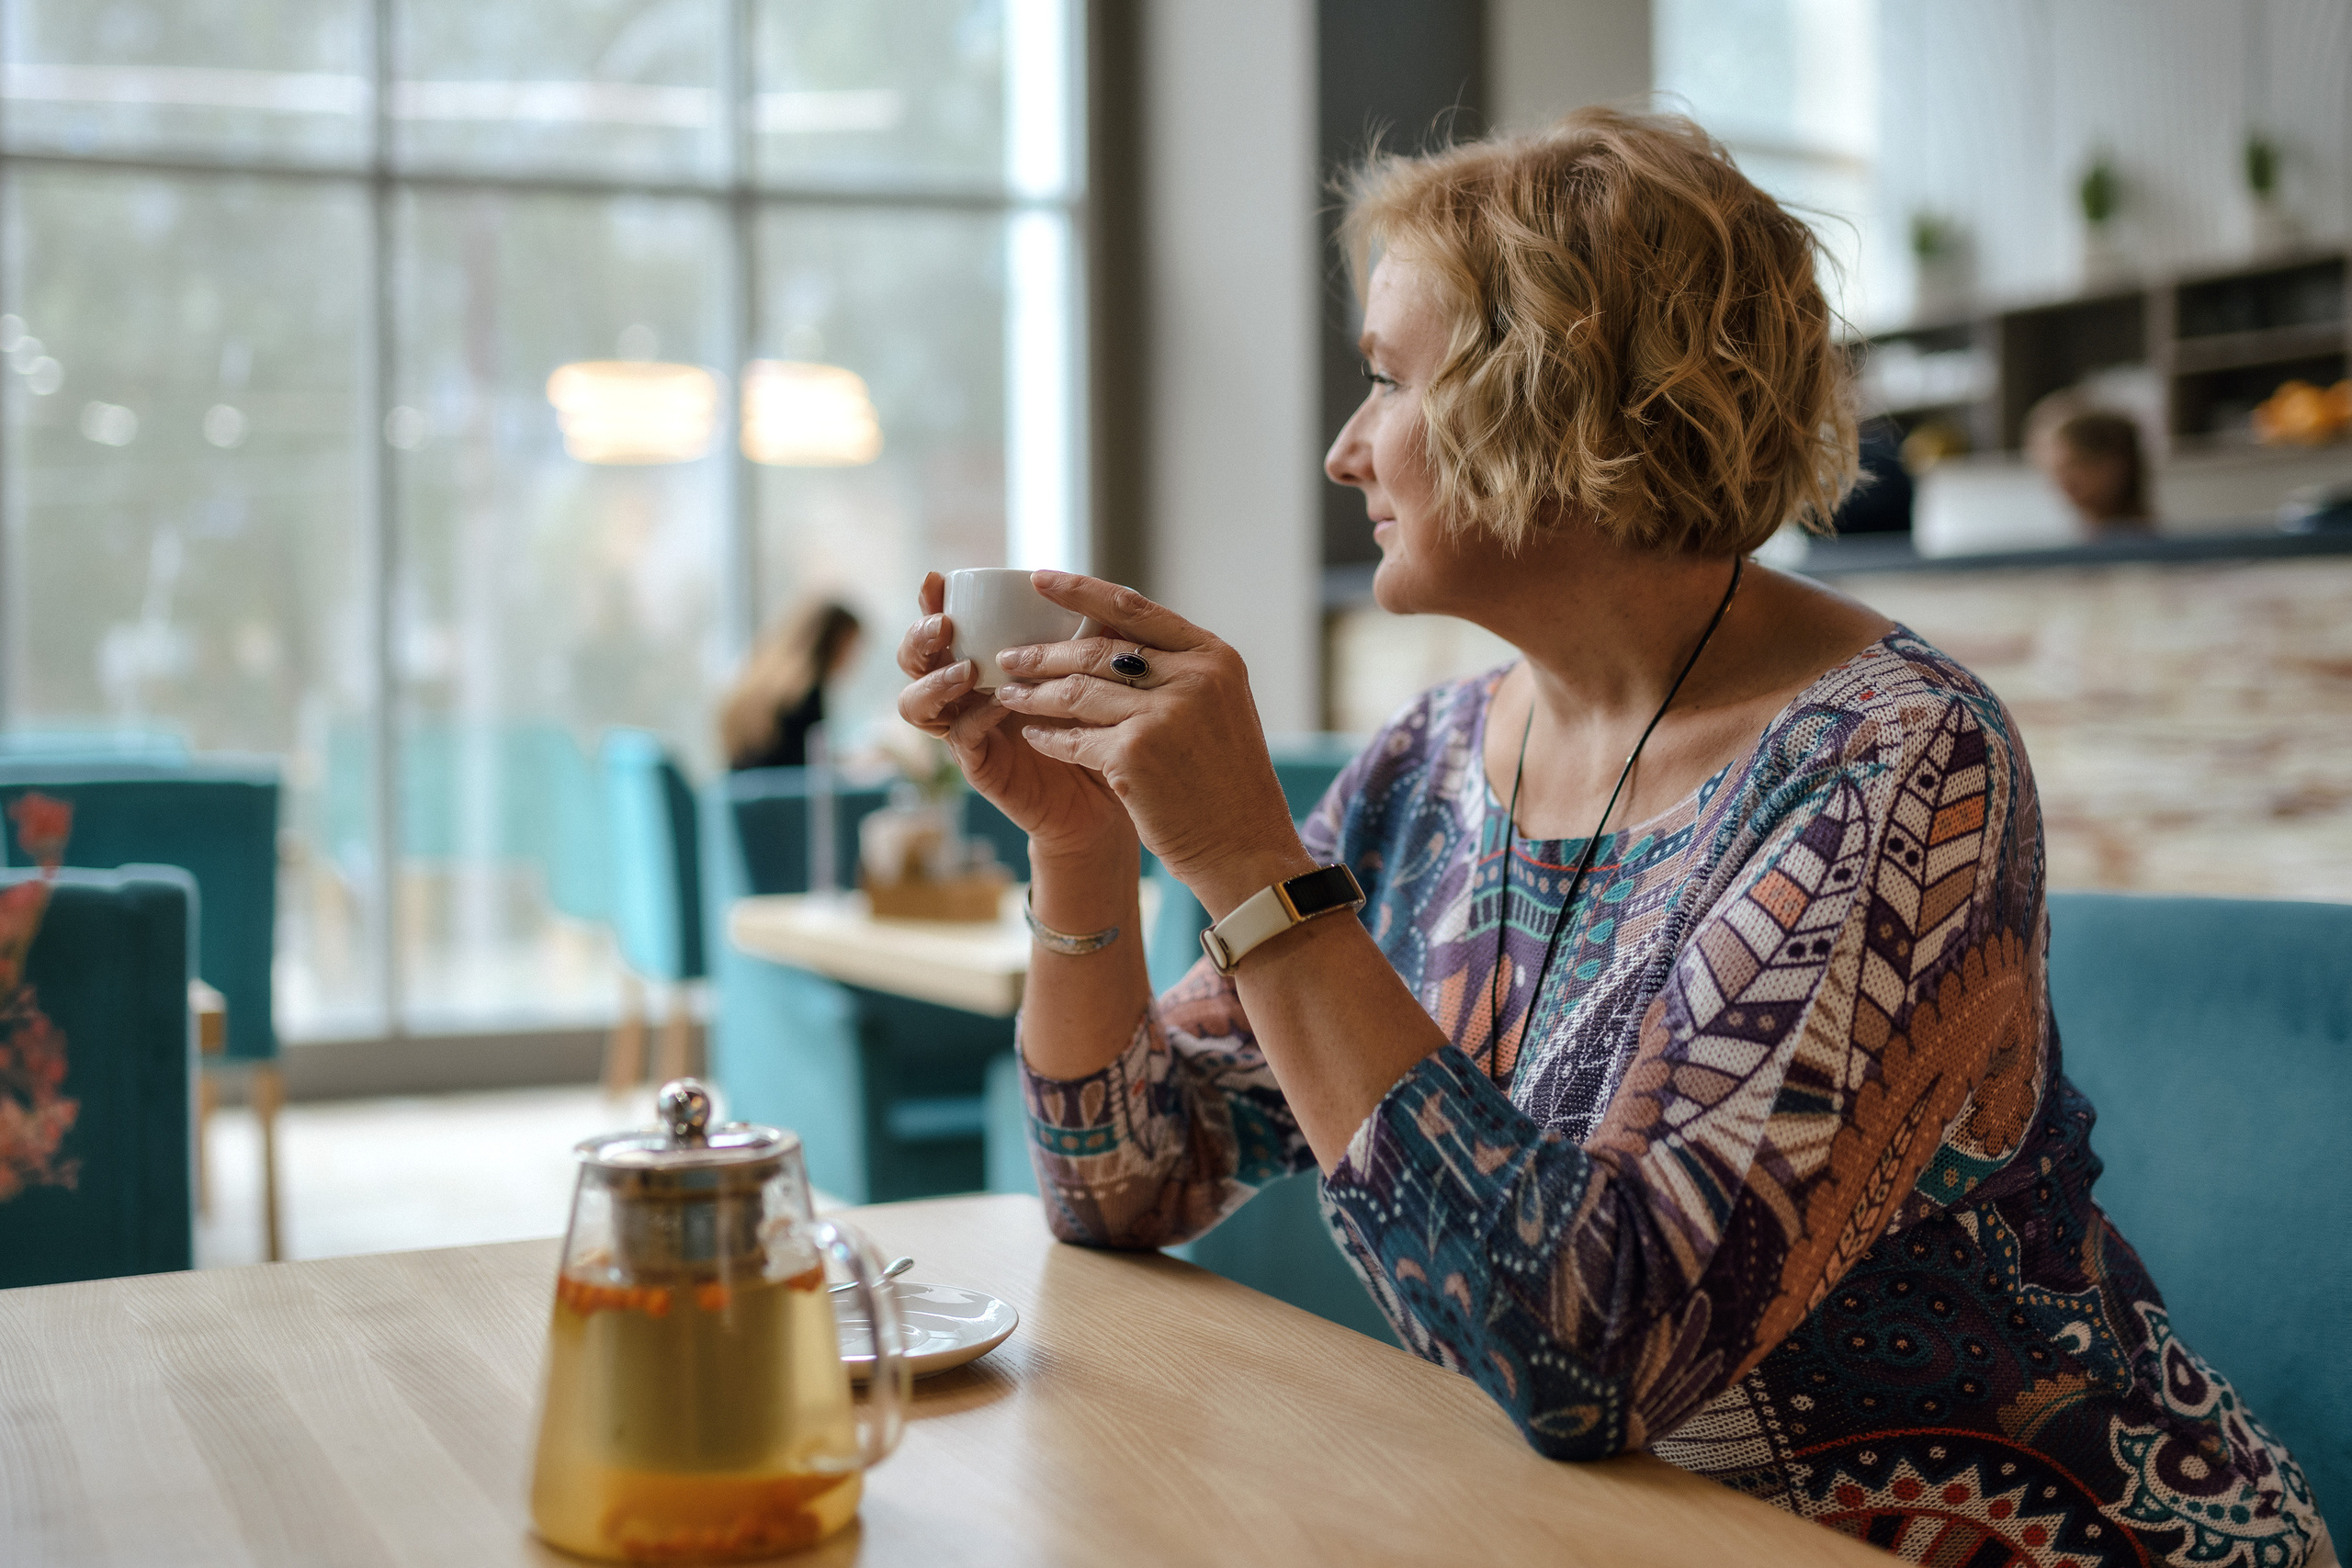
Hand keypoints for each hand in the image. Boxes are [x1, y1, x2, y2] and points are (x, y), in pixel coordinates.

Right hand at [894, 572, 1135, 858]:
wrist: (1115, 785)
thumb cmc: (1100, 721)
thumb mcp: (1091, 669)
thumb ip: (1079, 633)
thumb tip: (1083, 586)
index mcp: (981, 662)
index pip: (941, 627)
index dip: (928, 603)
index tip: (935, 580)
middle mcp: (964, 694)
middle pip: (912, 662)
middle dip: (918, 639)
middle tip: (944, 626)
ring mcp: (966, 730)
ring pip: (916, 705)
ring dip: (935, 682)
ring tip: (967, 670)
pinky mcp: (980, 765)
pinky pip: (960, 737)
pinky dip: (976, 717)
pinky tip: (999, 704)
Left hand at [992, 572, 1312, 916]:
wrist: (1245, 847)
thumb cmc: (1228, 782)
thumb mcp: (1217, 710)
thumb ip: (1175, 672)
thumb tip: (1110, 638)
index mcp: (1213, 657)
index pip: (1134, 608)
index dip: (1081, 591)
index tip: (1041, 579)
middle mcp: (1192, 677)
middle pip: (1098, 649)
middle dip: (1044, 651)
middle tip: (1007, 655)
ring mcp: (1163, 714)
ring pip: (1077, 692)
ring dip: (1034, 693)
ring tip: (1007, 693)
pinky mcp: (1134, 754)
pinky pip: (1073, 738)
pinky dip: (1048, 736)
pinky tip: (1032, 736)